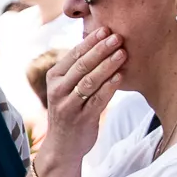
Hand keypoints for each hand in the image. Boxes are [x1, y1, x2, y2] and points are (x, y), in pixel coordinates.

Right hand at [42, 27, 126, 167]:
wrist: (62, 146)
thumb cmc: (69, 112)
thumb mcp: (66, 88)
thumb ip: (78, 70)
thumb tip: (98, 44)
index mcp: (53, 78)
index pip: (73, 55)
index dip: (90, 42)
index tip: (106, 29)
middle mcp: (57, 90)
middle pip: (81, 66)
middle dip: (100, 50)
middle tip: (117, 37)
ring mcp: (68, 105)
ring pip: (89, 81)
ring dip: (107, 66)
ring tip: (122, 53)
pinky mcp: (80, 118)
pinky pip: (97, 100)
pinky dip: (109, 87)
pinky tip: (120, 76)